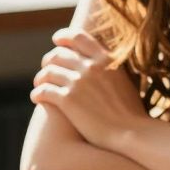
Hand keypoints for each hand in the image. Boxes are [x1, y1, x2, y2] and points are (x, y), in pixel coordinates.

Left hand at [30, 28, 144, 149]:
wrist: (132, 132)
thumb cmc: (131, 112)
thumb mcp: (125, 80)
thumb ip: (111, 68)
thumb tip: (103, 63)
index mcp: (105, 59)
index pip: (78, 37)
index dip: (63, 37)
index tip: (57, 41)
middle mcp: (91, 67)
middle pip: (58, 54)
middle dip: (49, 61)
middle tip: (46, 69)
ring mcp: (78, 83)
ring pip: (48, 72)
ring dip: (40, 78)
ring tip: (39, 85)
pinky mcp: (68, 100)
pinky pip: (43, 91)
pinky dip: (37, 93)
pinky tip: (36, 98)